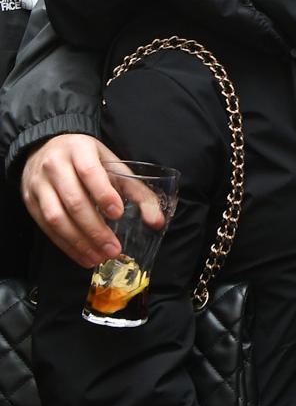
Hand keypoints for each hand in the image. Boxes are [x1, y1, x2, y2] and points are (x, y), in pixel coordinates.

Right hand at [21, 134, 124, 267]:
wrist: (45, 147)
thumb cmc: (86, 158)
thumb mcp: (111, 163)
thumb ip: (136, 190)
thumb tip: (157, 221)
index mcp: (79, 150)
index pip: (90, 172)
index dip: (103, 194)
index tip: (118, 214)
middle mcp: (55, 166)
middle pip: (74, 201)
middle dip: (95, 229)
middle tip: (113, 249)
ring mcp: (39, 185)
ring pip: (56, 218)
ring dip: (79, 242)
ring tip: (98, 257)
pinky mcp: (29, 201)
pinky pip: (45, 227)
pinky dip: (65, 244)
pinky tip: (81, 255)